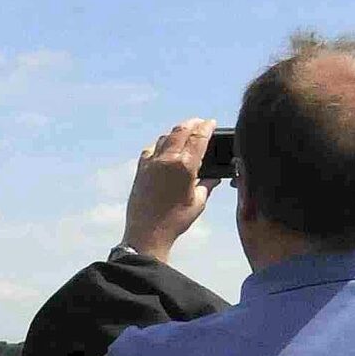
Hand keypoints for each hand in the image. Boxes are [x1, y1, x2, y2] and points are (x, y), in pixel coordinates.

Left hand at [123, 119, 216, 262]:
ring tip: (184, 134)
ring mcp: (151, 164)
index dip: (207, 126)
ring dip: (176, 133)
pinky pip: (151, 149)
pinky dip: (160, 144)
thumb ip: (207, 185)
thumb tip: (214, 178)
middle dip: (192, 124)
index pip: (199, 137)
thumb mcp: (198, 202)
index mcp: (185, 166)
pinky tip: (164, 148)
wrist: (147, 233)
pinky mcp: (140, 170)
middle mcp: (167, 160)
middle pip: (180, 131)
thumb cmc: (175, 220)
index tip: (211, 122)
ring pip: (165, 138)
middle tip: (200, 122)